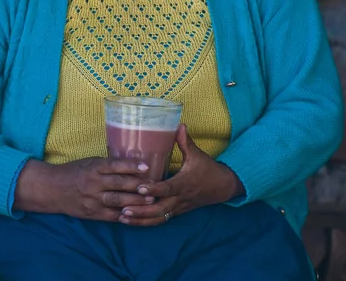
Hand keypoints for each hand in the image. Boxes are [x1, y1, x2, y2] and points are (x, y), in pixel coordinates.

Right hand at [14, 157, 154, 221]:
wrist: (53, 189)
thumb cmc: (74, 171)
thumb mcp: (89, 162)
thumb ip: (107, 165)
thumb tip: (131, 163)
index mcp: (93, 167)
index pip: (115, 165)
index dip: (131, 166)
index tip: (146, 166)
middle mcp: (93, 183)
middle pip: (119, 184)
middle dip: (138, 186)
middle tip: (155, 186)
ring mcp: (92, 199)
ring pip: (117, 201)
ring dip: (135, 201)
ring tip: (150, 200)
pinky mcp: (91, 213)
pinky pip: (110, 215)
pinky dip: (124, 215)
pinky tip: (136, 214)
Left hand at [119, 124, 244, 225]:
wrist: (222, 187)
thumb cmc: (207, 169)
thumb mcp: (197, 154)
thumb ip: (185, 141)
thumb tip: (179, 124)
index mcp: (184, 183)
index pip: (167, 188)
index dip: (153, 189)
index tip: (139, 188)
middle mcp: (180, 198)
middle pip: (160, 209)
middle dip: (142, 211)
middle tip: (124, 209)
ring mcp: (178, 207)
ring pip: (159, 218)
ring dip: (141, 220)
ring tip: (123, 218)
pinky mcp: (177, 212)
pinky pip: (161, 219)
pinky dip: (147, 222)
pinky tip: (132, 221)